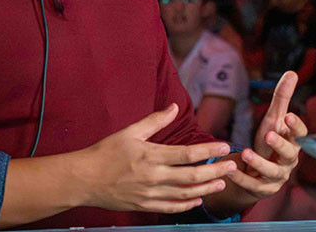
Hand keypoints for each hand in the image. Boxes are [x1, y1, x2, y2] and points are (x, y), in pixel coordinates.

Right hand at [76, 103, 235, 212]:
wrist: (83, 180)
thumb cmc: (105, 153)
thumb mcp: (130, 132)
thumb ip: (155, 121)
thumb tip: (174, 107)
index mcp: (151, 155)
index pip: (188, 154)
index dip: (209, 151)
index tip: (224, 147)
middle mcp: (153, 177)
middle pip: (191, 176)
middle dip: (215, 172)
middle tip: (232, 167)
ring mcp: (149, 194)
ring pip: (184, 194)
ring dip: (206, 189)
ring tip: (221, 184)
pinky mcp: (143, 206)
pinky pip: (170, 208)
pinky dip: (186, 205)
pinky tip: (198, 200)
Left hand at [226, 71, 306, 198]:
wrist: (257, 173)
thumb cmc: (269, 142)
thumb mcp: (273, 119)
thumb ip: (282, 98)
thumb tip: (292, 72)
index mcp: (293, 143)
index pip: (301, 135)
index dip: (296, 127)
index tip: (289, 116)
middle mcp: (288, 161)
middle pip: (290, 154)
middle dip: (280, 145)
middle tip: (269, 134)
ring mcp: (276, 177)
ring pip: (272, 172)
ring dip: (259, 163)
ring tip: (245, 153)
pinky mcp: (262, 189)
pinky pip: (253, 185)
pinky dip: (241, 178)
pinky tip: (230, 169)